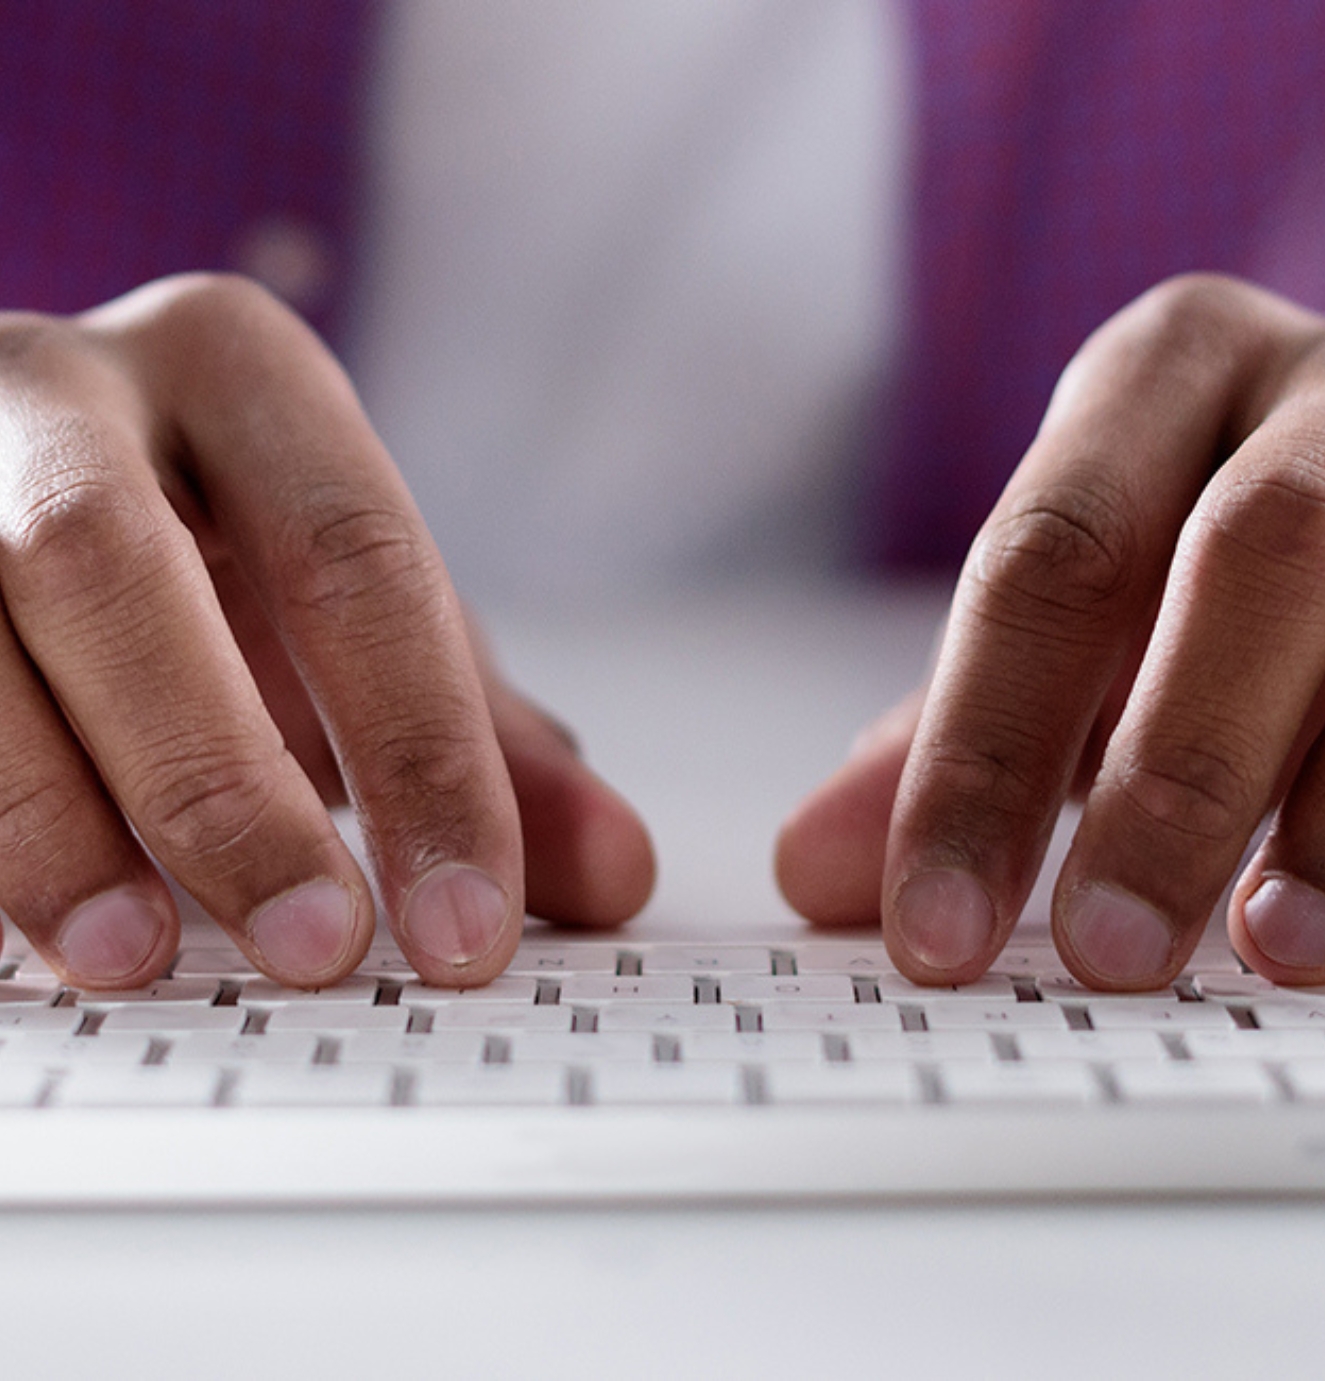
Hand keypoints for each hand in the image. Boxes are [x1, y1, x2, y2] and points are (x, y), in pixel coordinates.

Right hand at [0, 275, 653, 989]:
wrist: (21, 467)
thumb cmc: (217, 552)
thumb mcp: (359, 625)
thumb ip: (480, 744)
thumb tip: (615, 871)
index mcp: (241, 373)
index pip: (356, 558)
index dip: (422, 754)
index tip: (466, 928)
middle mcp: (65, 385)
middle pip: (117, 567)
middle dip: (222, 783)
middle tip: (318, 949)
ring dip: (45, 821)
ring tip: (137, 959)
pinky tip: (36, 923)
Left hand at [778, 274, 1324, 989]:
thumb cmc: (1219, 550)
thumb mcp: (1090, 615)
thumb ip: (967, 731)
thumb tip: (814, 867)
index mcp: (1162, 375)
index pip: (1044, 563)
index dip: (981, 757)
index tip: (937, 929)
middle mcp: (1324, 389)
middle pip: (1252, 554)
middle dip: (1174, 773)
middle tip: (1107, 953)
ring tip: (1271, 949)